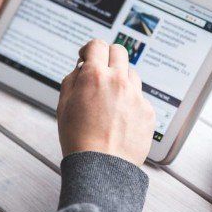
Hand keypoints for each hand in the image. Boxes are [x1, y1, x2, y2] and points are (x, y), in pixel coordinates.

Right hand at [57, 39, 155, 166]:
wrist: (101, 166)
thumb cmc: (79, 138)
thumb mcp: (63, 104)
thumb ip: (72, 79)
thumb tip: (82, 67)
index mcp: (95, 76)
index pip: (97, 45)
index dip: (90, 49)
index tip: (87, 56)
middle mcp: (118, 81)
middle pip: (119, 51)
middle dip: (108, 56)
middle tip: (101, 69)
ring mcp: (136, 95)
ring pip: (131, 74)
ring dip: (121, 79)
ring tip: (110, 99)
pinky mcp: (147, 111)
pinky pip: (139, 97)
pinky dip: (130, 102)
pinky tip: (120, 118)